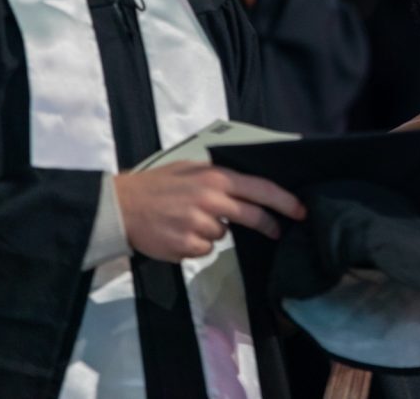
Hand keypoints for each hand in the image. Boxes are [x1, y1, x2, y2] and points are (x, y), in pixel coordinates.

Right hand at [114, 160, 305, 262]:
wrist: (120, 206)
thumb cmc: (156, 186)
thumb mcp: (190, 170)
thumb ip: (219, 180)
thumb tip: (249, 189)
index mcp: (215, 178)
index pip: (261, 189)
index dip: (284, 201)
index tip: (300, 209)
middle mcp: (211, 199)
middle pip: (253, 215)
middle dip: (269, 225)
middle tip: (277, 230)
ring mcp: (200, 224)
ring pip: (224, 235)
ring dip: (213, 232)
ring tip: (187, 220)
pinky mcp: (187, 245)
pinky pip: (204, 249)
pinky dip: (195, 244)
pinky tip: (177, 233)